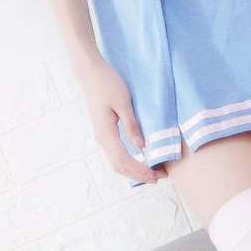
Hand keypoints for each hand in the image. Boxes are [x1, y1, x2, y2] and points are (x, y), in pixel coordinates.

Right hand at [76, 55, 159, 184]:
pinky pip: (116, 154)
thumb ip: (132, 126)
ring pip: (117, 162)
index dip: (141, 171)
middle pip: (120, 167)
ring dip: (134, 170)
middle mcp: (102, 139)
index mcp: (106, 133)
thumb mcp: (123, 103)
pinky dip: (129, 162)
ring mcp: (102, 136)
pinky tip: (141, 160)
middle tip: (160, 177)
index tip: (158, 174)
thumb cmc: (108, 84)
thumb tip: (141, 148)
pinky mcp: (105, 132)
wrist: (91, 73)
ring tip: (153, 172)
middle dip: (139, 175)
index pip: (124, 161)